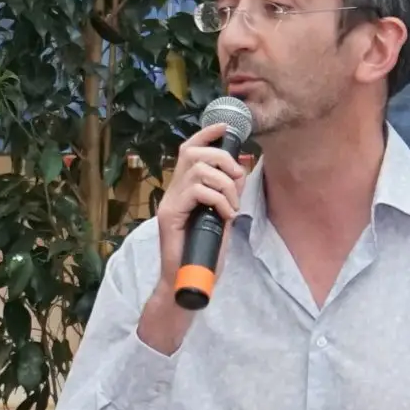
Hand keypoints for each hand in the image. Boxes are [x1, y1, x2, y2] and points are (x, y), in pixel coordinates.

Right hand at [138, 124, 248, 354]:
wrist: (184, 282)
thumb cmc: (203, 253)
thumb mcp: (221, 217)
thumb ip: (227, 194)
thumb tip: (239, 170)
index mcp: (183, 189)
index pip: (189, 149)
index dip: (207, 134)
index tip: (225, 128)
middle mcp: (173, 192)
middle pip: (194, 152)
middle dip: (223, 160)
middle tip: (236, 182)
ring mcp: (170, 203)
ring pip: (200, 170)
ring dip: (225, 185)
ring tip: (231, 206)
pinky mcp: (171, 215)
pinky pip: (199, 191)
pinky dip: (219, 200)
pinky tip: (225, 216)